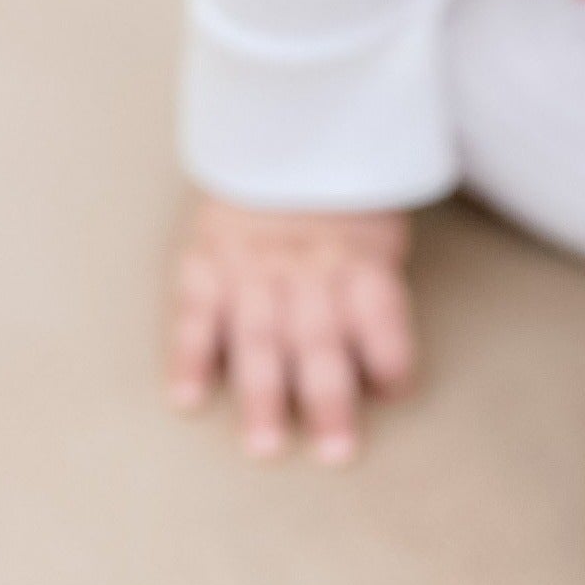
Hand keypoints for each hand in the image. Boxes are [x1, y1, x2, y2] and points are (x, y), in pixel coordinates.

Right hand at [166, 191, 414, 464]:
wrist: (281, 129)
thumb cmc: (340, 197)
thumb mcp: (379, 231)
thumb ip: (376, 293)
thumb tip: (383, 373)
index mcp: (360, 258)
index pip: (381, 310)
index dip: (391, 352)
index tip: (396, 393)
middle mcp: (307, 267)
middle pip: (322, 338)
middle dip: (329, 399)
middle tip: (336, 454)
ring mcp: (252, 267)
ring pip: (259, 336)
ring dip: (263, 394)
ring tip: (265, 446)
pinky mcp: (206, 262)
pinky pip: (196, 311)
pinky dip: (191, 355)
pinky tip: (188, 397)